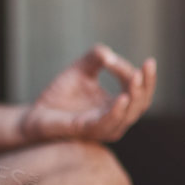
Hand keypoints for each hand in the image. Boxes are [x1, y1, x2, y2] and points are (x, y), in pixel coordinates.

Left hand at [19, 44, 156, 144]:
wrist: (37, 112)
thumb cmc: (61, 94)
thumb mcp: (80, 70)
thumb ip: (95, 58)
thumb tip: (108, 54)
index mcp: (118, 106)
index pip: (140, 92)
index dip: (145, 77)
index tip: (147, 60)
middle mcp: (116, 119)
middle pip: (141, 104)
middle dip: (146, 85)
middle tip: (146, 66)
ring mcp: (104, 127)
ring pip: (129, 114)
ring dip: (134, 95)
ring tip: (135, 76)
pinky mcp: (87, 130)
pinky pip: (107, 123)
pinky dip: (117, 111)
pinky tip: (122, 97)